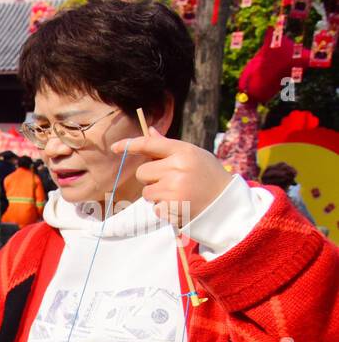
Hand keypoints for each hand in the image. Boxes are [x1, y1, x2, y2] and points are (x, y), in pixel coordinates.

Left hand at [111, 130, 232, 227]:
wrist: (226, 202)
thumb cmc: (207, 175)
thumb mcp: (193, 155)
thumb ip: (168, 146)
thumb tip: (149, 131)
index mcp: (183, 151)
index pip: (150, 144)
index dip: (130, 145)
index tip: (116, 147)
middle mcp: (177, 167)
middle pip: (142, 172)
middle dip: (151, 179)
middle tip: (172, 182)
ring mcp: (174, 188)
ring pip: (146, 192)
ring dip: (157, 195)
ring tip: (178, 194)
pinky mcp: (173, 206)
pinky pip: (154, 208)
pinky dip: (164, 209)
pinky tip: (181, 205)